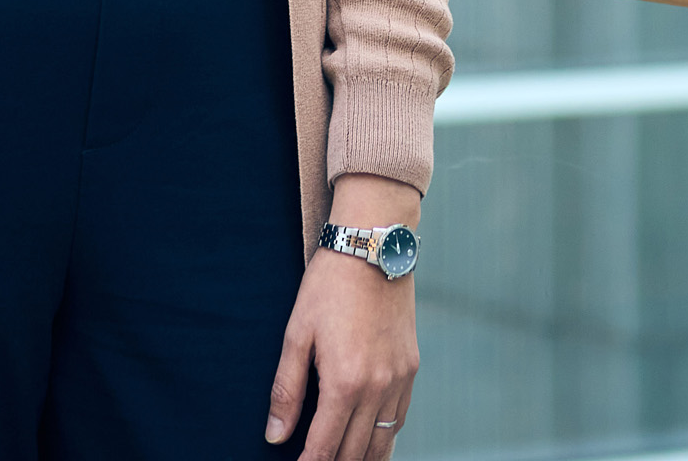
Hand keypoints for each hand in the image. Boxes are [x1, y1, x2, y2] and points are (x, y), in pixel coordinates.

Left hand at [268, 175, 420, 459]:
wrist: (373, 247)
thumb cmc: (328, 286)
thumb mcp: (297, 334)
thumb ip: (286, 390)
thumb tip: (276, 436)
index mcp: (344, 382)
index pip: (325, 447)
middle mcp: (377, 387)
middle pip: (356, 452)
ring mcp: (399, 378)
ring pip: (384, 442)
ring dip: (362, 459)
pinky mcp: (412, 367)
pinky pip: (400, 418)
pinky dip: (385, 437)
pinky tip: (370, 440)